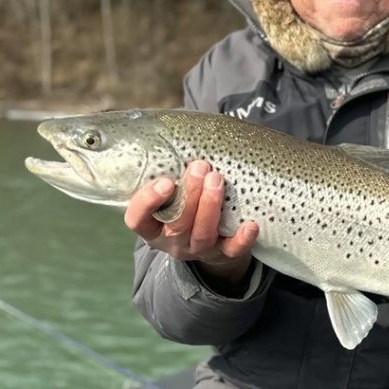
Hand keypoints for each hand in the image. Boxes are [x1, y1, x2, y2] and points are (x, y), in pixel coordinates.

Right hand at [124, 159, 258, 283]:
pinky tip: (250, 225)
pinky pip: (232, 250)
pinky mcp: (223, 254)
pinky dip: (242, 239)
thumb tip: (182, 134)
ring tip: (217, 179)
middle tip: (201, 167)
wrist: (212, 241)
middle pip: (177, 224)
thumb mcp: (171, 193)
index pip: (138, 220)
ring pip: (202, 234)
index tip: (165, 181)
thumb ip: (171, 173)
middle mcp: (172, 241)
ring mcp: (198, 249)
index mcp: (153, 226)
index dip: (148, 202)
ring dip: (210, 206)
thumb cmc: (186, 204)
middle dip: (190, 194)